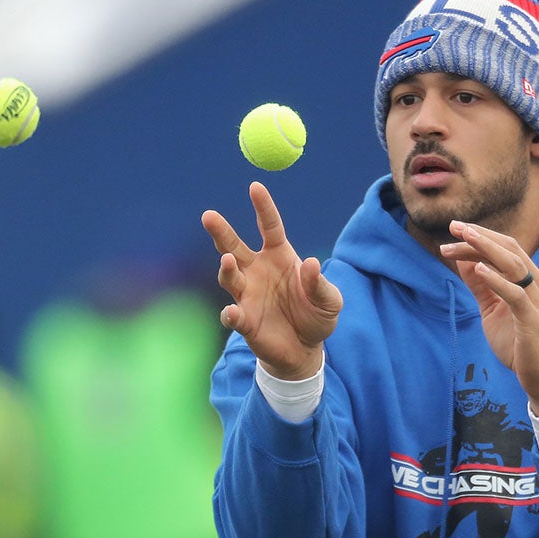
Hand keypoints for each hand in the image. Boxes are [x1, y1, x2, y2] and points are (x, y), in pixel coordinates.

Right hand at [201, 182, 341, 379]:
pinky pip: (233, 315)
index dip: (262, 208)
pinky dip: (231, 314)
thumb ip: (320, 284)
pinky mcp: (244, 321)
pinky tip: (233, 312)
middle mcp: (257, 271)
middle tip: (208, 215)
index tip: (255, 187)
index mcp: (279, 256)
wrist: (304, 350)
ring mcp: (247, 295)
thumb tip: (310, 263)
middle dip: (220, 231)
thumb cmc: (317, 316)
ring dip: (227, 268)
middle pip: (234, 246)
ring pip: (229, 276)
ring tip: (227, 260)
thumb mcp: (330, 300)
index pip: (269, 227)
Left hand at [440, 221, 538, 414]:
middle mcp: (536, 284)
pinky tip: (477, 268)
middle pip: (508, 249)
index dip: (480, 236)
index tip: (454, 229)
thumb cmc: (518, 344)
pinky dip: (496, 279)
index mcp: (528, 280)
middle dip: (480, 236)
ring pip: (513, 264)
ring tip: (463, 237)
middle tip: (454, 226)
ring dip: (485, 249)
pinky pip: (515, 293)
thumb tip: (464, 261)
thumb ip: (481, 286)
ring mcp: (537, 300)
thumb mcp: (493, 309)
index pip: (505, 248)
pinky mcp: (533, 319)